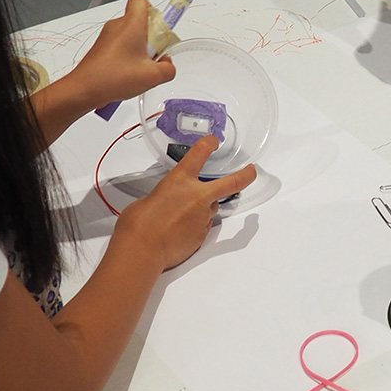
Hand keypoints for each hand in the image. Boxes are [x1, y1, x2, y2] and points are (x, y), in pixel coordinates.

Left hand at [72, 0, 176, 107]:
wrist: (83, 90)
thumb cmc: (112, 78)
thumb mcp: (152, 76)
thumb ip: (168, 68)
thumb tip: (168, 65)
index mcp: (131, 24)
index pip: (141, 0)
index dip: (154, 10)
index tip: (162, 27)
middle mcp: (118, 26)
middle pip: (141, 21)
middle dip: (152, 37)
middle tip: (154, 55)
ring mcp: (108, 37)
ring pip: (132, 35)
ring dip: (141, 50)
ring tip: (140, 69)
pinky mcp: (103, 48)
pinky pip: (122, 46)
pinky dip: (129, 57)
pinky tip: (129, 74)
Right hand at [113, 135, 256, 270]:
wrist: (142, 248)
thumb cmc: (138, 222)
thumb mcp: (150, 197)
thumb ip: (166, 195)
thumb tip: (168, 202)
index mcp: (180, 180)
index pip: (199, 154)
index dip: (208, 145)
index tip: (213, 141)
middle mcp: (197, 196)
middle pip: (231, 183)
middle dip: (245, 176)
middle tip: (251, 171)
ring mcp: (202, 216)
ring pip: (211, 208)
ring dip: (203, 209)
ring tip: (179, 217)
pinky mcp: (202, 235)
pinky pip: (203, 226)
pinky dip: (195, 226)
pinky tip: (178, 231)